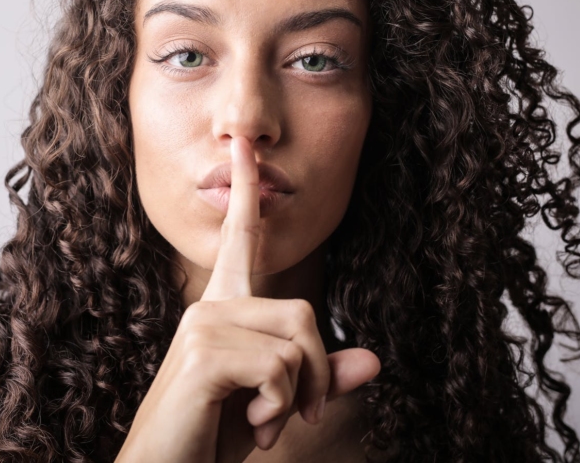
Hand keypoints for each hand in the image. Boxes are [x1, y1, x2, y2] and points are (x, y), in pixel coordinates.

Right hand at [115, 137, 379, 462]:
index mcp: (224, 310)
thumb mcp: (278, 404)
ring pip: (297, 342)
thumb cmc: (213, 437)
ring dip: (296, 397)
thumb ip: (320, 379)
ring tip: (263, 423)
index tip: (243, 146)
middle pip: (304, 312)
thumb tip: (375, 361)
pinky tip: (250, 426)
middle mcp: (210, 307)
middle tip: (293, 416)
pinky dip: (280, 409)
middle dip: (316, 374)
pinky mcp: (203, 352)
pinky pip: (280, 369)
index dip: (245, 192)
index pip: (239, 238)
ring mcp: (204, 326)